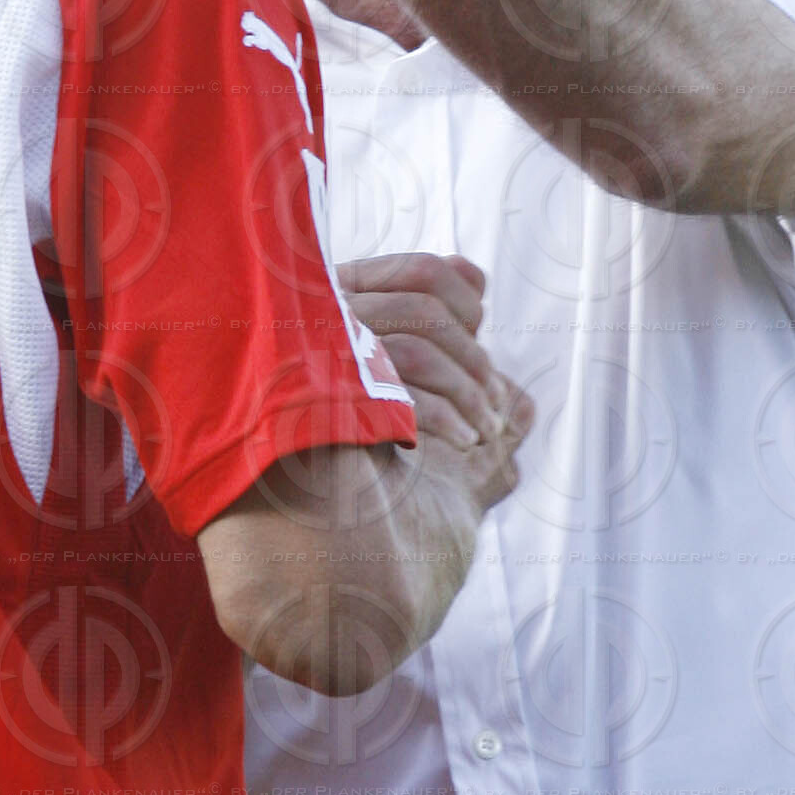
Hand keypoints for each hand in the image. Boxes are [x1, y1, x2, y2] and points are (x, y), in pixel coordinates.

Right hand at [338, 252, 530, 514]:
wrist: (299, 523)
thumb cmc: (344, 449)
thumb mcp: (390, 374)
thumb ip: (428, 321)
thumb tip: (473, 274)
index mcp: (337, 299)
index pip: (420, 272)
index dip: (465, 301)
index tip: (479, 335)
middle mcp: (323, 317)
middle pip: (426, 309)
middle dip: (474, 358)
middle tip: (495, 402)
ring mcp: (319, 355)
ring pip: (419, 346)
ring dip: (469, 392)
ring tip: (487, 433)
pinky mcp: (324, 400)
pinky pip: (402, 391)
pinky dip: (448, 416)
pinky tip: (464, 442)